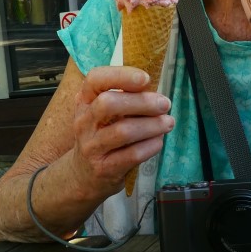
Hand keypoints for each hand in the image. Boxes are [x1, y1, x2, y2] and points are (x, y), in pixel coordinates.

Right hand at [69, 66, 173, 193]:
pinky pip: (131, 155)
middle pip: (109, 104)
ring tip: (168, 122)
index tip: (145, 79)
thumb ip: (123, 99)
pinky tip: (158, 141)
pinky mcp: (103, 168)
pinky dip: (150, 146)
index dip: (121, 75)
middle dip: (142, 102)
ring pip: (123, 131)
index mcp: (85, 101)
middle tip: (164, 104)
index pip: (95, 79)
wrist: (83, 176)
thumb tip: (153, 89)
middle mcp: (84, 122)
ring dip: (151, 125)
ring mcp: (91, 147)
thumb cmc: (101, 137)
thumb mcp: (102, 114)